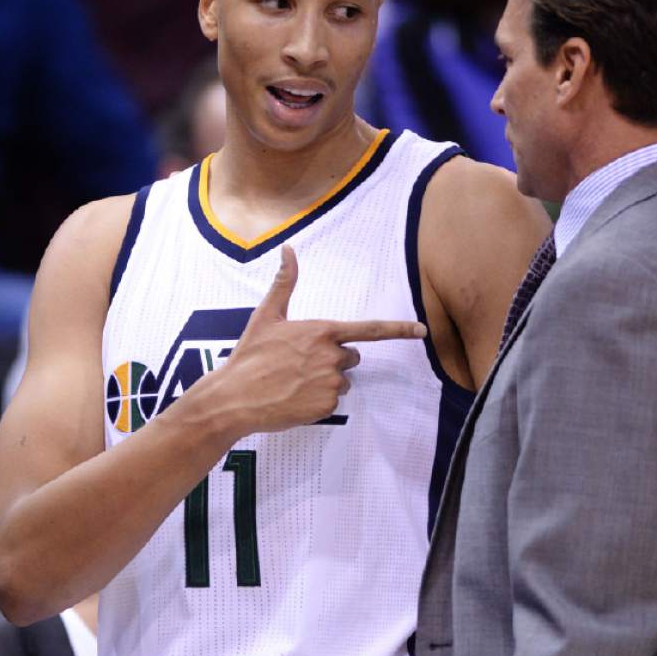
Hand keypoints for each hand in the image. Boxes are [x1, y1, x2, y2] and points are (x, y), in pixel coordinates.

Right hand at [202, 245, 425, 437]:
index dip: (399, 329)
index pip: (370, 330)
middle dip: (333, 359)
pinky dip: (316, 401)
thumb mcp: (266, 315)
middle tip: (300, 363)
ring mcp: (330, 383)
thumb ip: (285, 282)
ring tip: (292, 380)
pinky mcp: (326, 407)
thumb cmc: (249, 355)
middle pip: (351, 357)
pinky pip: (331, 401)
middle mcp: (332, 356)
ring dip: (324, 381)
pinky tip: (293, 397)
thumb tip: (288, 249)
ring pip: (341, 381)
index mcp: (322, 331)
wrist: (234, 398)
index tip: (422, 330)